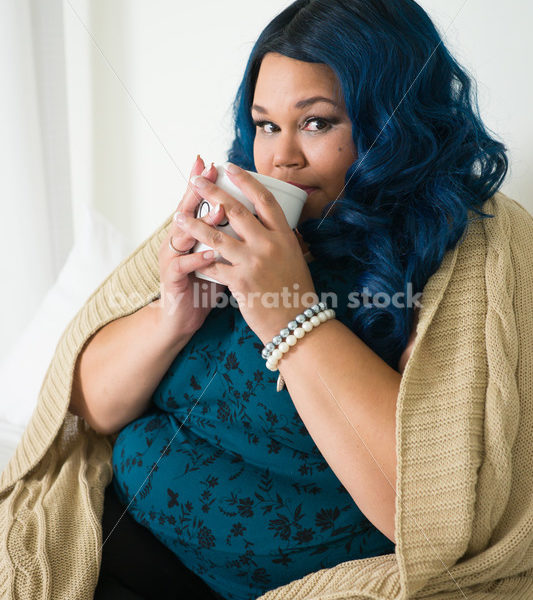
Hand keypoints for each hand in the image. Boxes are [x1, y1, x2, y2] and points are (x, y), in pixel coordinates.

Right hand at [157, 155, 226, 341]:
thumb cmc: (204, 284)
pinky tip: (211, 253)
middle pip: (188, 209)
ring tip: (219, 209)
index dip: (204, 182)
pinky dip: (198, 259)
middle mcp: (178, 240)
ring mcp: (173, 257)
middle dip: (200, 189)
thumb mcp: (219, 257)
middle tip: (211, 172)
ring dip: (203, 221)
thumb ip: (229, 238)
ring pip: (185, 234)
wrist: (183, 317)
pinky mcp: (172, 278)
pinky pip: (184, 265)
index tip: (214, 162)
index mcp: (191, 233)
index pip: (198, 202)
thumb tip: (254, 219)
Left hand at [173, 162, 318, 344]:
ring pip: (217, 236)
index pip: (264, 199)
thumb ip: (279, 238)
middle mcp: (269, 245)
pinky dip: (200, 261)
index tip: (230, 167)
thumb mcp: (294, 257)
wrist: (296, 322)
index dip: (246, 180)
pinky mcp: (240, 282)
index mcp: (284, 236)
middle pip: (236, 210)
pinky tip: (188, 256)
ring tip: (178, 216)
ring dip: (194, 224)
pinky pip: (213, 266)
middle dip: (212, 192)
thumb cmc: (295, 290)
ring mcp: (254, 263)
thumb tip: (266, 220)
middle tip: (196, 180)